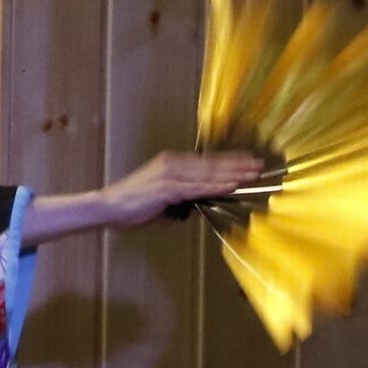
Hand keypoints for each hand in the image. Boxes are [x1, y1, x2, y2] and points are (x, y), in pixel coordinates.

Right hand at [102, 149, 266, 225]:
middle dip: (238, 165)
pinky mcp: (167, 188)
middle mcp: (173, 164)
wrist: (107, 207)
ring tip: (253, 174)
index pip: (206, 161)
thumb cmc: (131, 206)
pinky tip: (232, 185)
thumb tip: (200, 204)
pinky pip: (198, 187)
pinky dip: (216, 186)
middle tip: (260, 165)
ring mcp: (170, 175)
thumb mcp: (163, 201)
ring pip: (208, 174)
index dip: (230, 160)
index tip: (248, 161)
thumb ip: (183, 200)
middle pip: (212, 164)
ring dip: (233, 174)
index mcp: (172, 164)